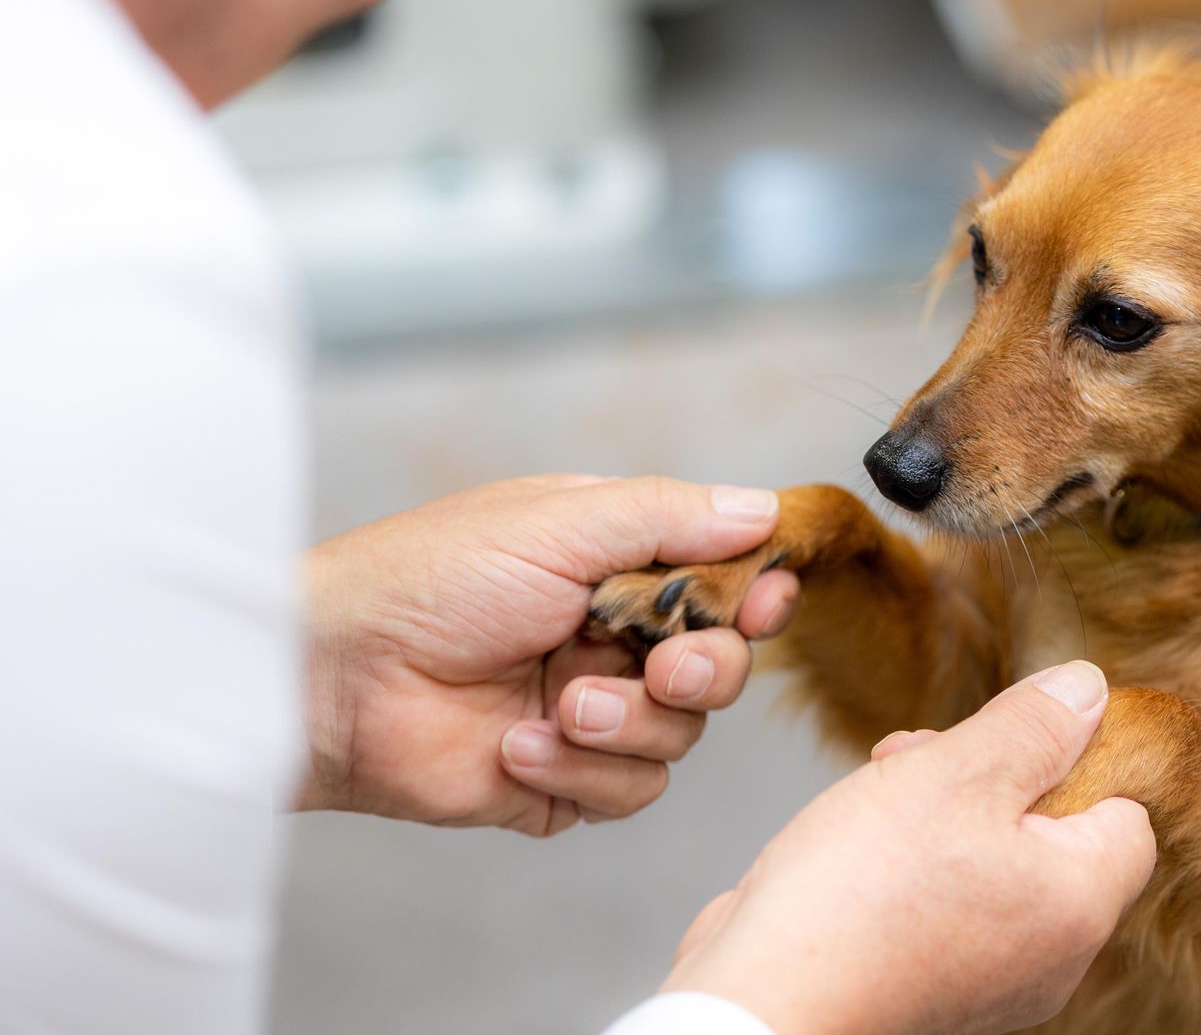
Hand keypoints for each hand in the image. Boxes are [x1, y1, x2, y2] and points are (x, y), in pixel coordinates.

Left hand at [300, 474, 798, 835]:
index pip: (721, 579)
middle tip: (665, 666)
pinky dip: (583, 769)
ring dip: (627, 723)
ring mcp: (591, 712)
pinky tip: (516, 744)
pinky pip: (631, 790)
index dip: (754, 593)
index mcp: (614, 564)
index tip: (763, 601)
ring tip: (559, 707)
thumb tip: (764, 510)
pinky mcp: (564, 780)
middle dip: (707, 668)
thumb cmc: (429, 579)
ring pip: (683, 734)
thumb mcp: (558, 522)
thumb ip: (668, 518)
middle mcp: (611, 637)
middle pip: (723, 663)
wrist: (336, 679)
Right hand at [663, 662, 1157, 1034]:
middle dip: (990, 775)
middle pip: (1053, 834)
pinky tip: (857, 840)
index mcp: (1079, 903)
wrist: (764, 1000)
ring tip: (880, 786)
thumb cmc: (861, 894)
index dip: (1076, 760)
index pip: (1127, 816)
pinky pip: (947, 902)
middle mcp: (1050, 955)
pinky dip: (912, 864)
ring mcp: (991, 978)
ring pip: (992, 861)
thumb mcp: (956, 774)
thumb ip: (1032, 727)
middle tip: (924, 756)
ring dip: (941, 809)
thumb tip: (1089, 690)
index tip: (1011, 733)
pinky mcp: (931, 984)